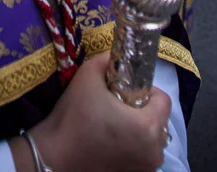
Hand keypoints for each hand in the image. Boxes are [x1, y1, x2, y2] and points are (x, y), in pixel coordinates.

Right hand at [24, 53, 170, 171]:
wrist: (52, 157)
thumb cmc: (73, 117)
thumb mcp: (88, 75)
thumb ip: (109, 60)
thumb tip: (117, 56)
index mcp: (149, 127)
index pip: (164, 100)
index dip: (146, 91)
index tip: (126, 92)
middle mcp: (154, 152)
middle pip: (160, 122)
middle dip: (143, 113)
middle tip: (117, 109)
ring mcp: (146, 169)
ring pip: (152, 141)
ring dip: (139, 132)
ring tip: (113, 128)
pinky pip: (142, 156)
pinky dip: (132, 149)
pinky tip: (110, 144)